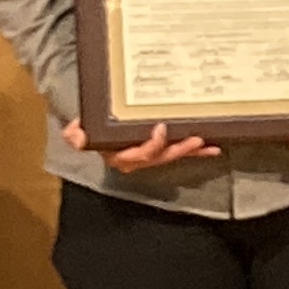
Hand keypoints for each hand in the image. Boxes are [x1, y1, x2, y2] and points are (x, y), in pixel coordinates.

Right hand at [73, 118, 220, 173]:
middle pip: (161, 157)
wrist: (94, 130)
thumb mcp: (77, 132)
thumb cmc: (89, 130)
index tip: (161, 128)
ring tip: (207, 144)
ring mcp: (151, 156)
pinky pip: (179, 152)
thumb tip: (77, 134)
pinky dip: (196, 151)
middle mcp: (137, 160)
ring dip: (191, 151)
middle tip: (195, 139)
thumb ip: (75, 136)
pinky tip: (214, 148)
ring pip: (172, 155)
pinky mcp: (161, 150)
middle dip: (178, 150)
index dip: (152, 145)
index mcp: (121, 157)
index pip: (139, 155)